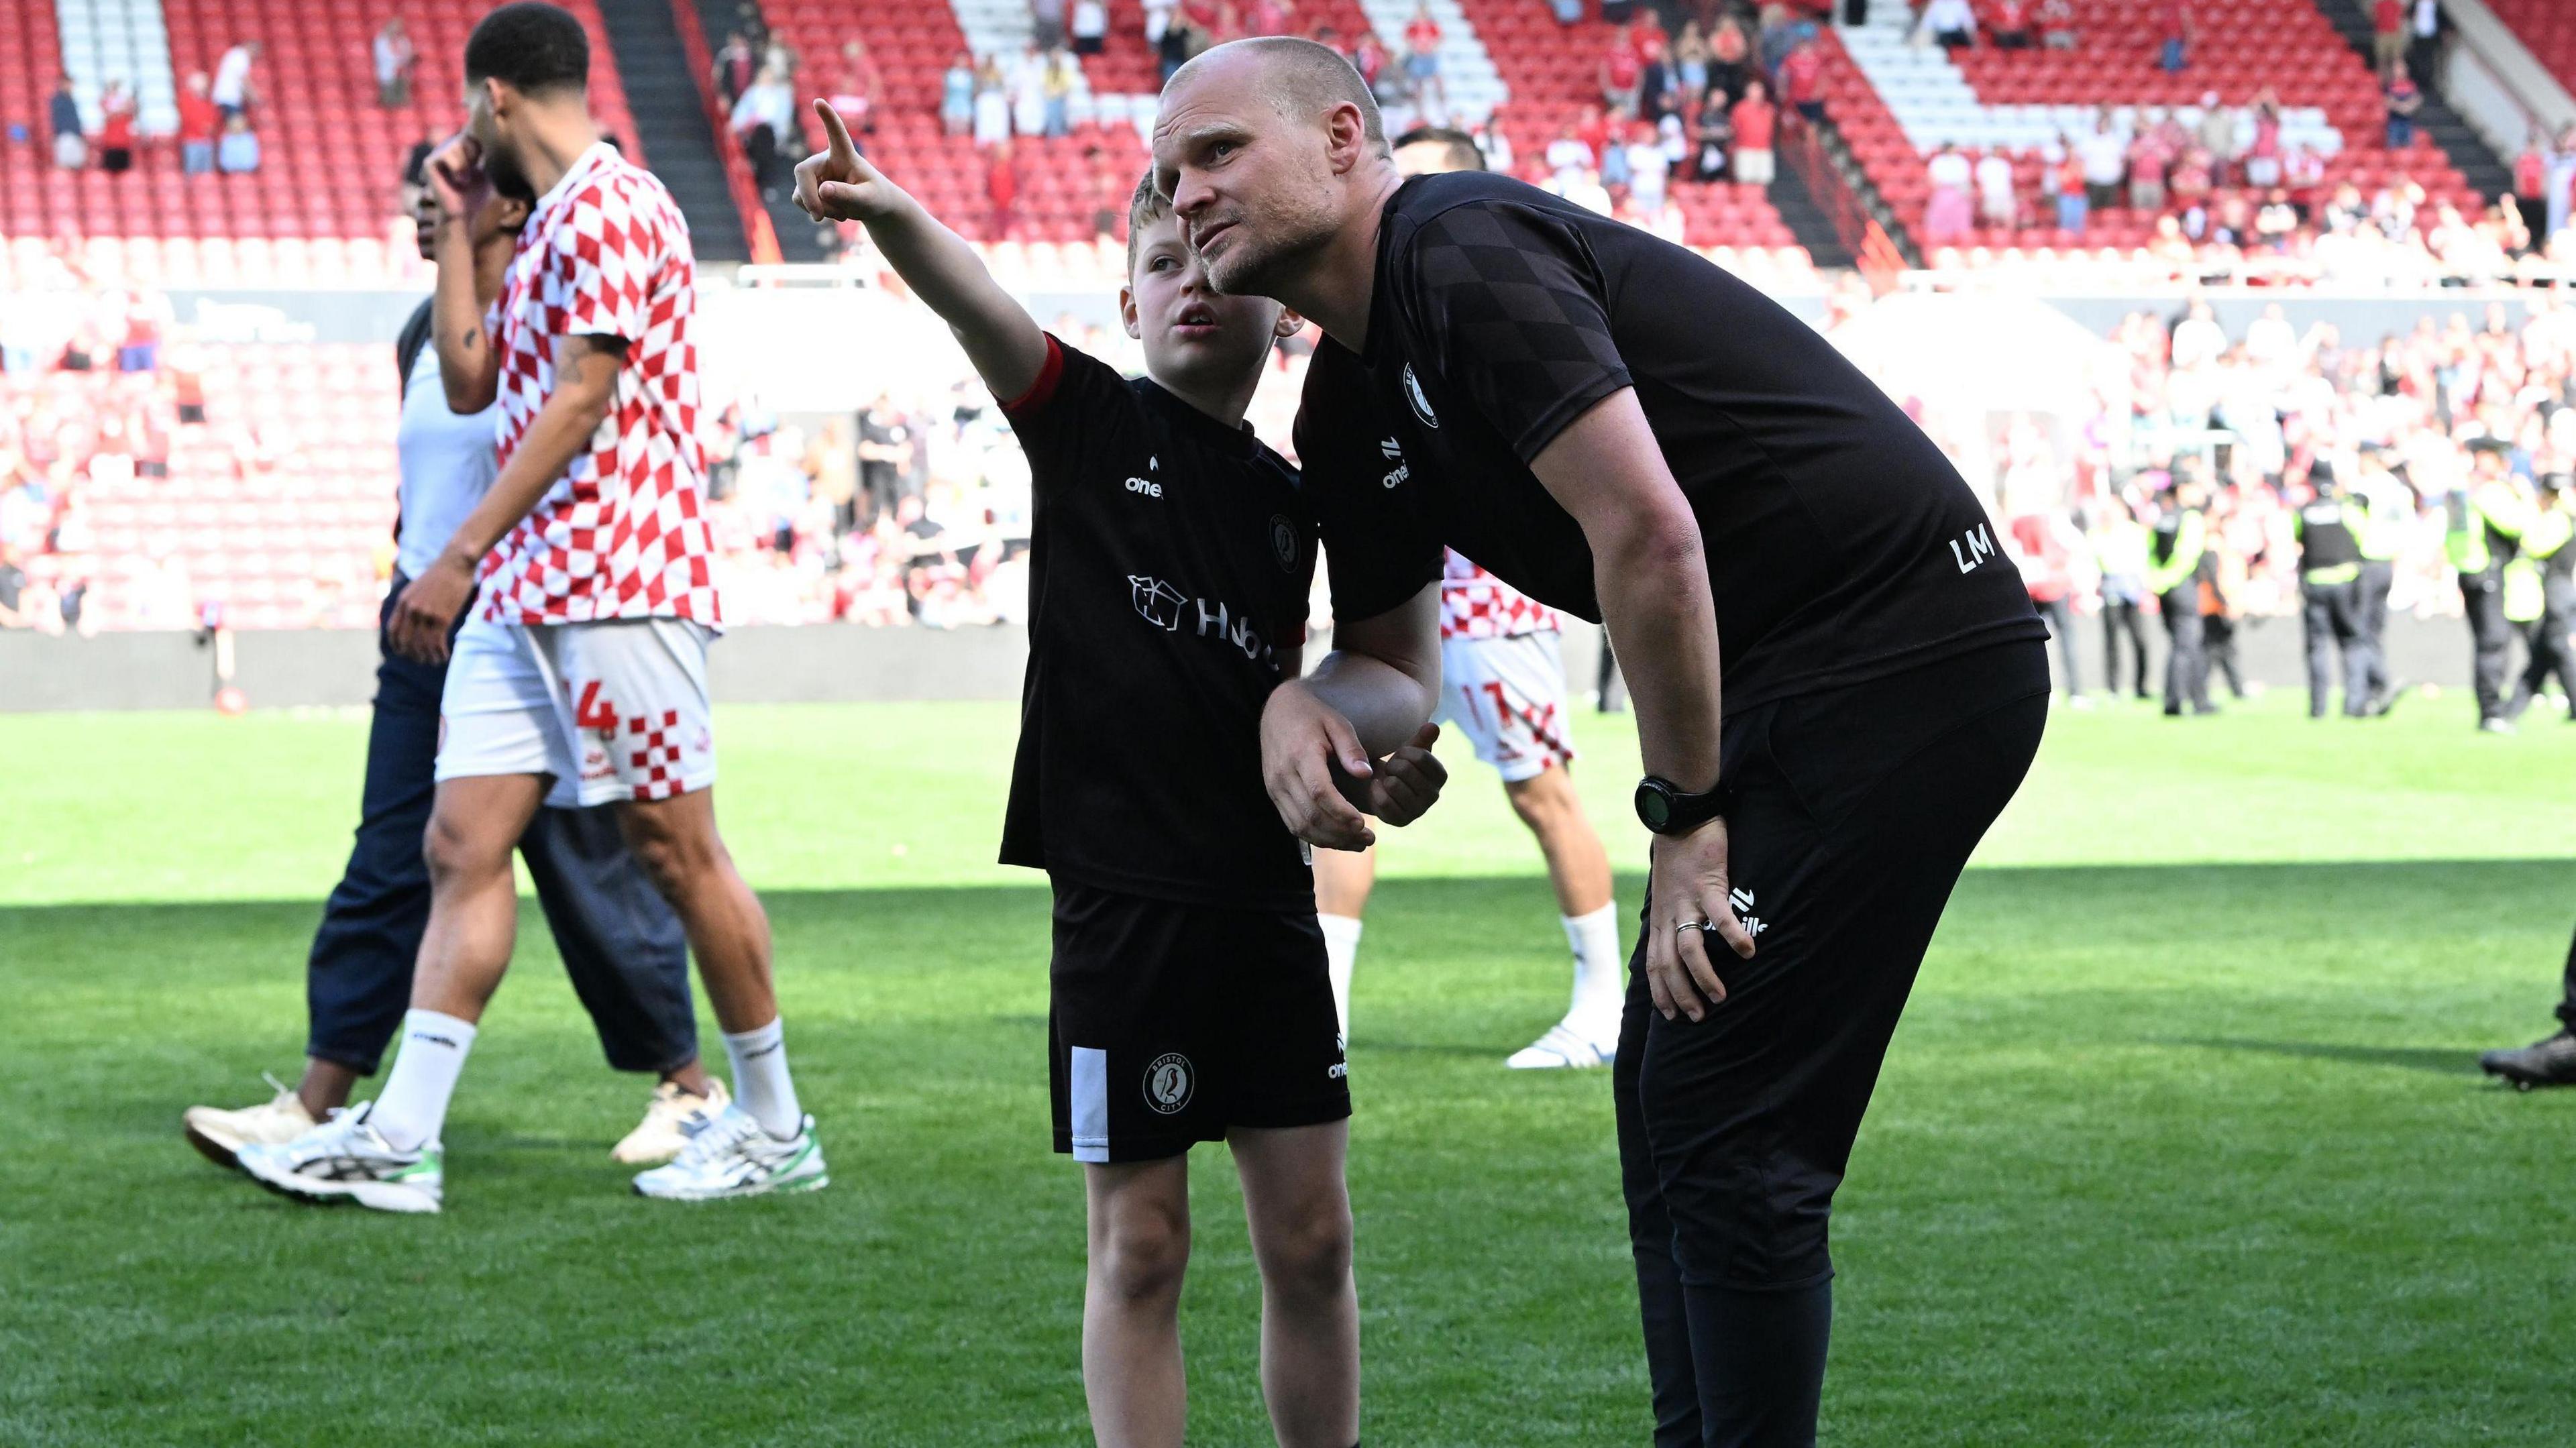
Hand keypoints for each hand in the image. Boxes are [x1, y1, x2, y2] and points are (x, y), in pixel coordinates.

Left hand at [388, 552, 473, 662]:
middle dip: (413, 655)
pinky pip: (437, 642)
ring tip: (435, 661)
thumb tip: (410, 618)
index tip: (404, 653)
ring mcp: (426, 614)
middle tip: (421, 660)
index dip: (397, 645)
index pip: (393, 630)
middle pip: (406, 641)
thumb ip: (411, 603)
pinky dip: (440, 653)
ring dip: (428, 657)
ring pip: (422, 645)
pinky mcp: (442, 617)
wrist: (456, 562)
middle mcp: (411, 609)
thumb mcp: (418, 587)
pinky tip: (445, 655)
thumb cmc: (441, 575)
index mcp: (403, 601)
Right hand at [424, 134, 488, 227]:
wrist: (464, 212)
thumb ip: (491, 154)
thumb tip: (499, 136)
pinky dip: (457, 169)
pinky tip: (458, 181)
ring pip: (456, 144)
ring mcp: (438, 153)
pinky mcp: (430, 162)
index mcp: (462, 146)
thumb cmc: (477, 194)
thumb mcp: (489, 171)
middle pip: (466, 137)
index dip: (481, 148)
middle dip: (474, 157)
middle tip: (471, 174)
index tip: (481, 164)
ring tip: (465, 179)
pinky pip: (446, 154)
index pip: (474, 133)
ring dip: (466, 166)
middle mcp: (448, 146)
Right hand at [794, 100, 906, 222]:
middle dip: (808, 196)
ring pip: (800, 192)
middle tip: (819, 217)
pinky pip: (801, 202)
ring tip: (841, 214)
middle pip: (802, 172)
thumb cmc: (875, 197)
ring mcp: (815, 174)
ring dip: (818, 209)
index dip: (828, 119)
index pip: (835, 134)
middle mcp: (825, 159)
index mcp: (844, 154)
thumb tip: (823, 190)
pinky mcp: (809, 187)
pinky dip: (816, 212)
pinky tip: (832, 213)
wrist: (871, 206)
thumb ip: (848, 195)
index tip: (819, 101)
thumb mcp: (867, 199)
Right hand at [1259, 679, 1378, 850]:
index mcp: (1301, 754)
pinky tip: (1338, 838)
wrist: (1277, 711)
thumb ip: (1351, 748)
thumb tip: (1367, 774)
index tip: (1362, 823)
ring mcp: (1275, 787)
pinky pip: (1293, 824)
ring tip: (1358, 844)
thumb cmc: (1312, 716)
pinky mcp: (1274, 794)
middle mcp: (1283, 775)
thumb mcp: (1336, 723)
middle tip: (1369, 839)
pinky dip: (1316, 837)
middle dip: (1341, 833)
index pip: (1319, 791)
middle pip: (1311, 815)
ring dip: (1330, 840)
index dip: (1341, 811)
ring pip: (1301, 825)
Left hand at [1338, 723, 1445, 826]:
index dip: (1404, 752)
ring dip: (1384, 778)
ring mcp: (1418, 811)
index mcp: (1441, 776)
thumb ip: (1423, 737)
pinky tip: (1377, 787)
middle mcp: (1434, 796)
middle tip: (1391, 769)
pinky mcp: (1401, 821)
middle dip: (1393, 765)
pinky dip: (1376, 790)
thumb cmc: (1399, 764)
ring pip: (1394, 785)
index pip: (1421, 757)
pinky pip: (1383, 801)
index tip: (1400, 755)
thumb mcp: (1411, 749)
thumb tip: (1433, 726)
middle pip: (1406, 770)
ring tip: (1387, 779)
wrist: (1382, 785)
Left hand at [1644, 817, 1757, 1022]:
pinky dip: (1732, 935)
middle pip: (1669, 964)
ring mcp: (1687, 901)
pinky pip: (1720, 916)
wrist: (1680, 816)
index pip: (1655, 963)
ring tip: (1720, 997)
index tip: (1670, 1015)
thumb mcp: (1668, 891)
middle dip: (1681, 994)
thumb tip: (1681, 938)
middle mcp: (1669, 914)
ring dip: (1704, 976)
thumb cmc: (1679, 856)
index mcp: (1660, 918)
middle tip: (1696, 1017)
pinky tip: (1748, 952)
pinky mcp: (1708, 884)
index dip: (1661, 991)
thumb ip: (1674, 916)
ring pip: (1690, 948)